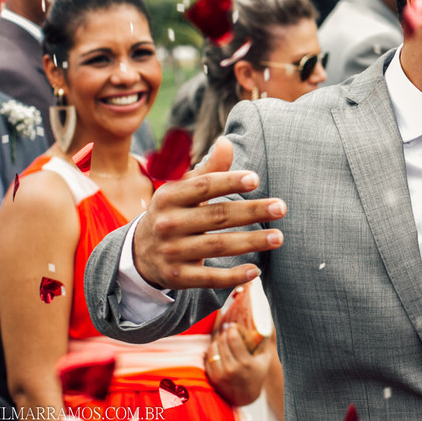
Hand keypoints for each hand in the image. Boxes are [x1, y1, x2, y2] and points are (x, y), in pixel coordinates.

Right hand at [133, 138, 285, 289]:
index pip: (203, 187)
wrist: (139, 252)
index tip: (256, 179)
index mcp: (170, 197)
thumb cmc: (174, 212)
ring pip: (218, 246)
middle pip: (217, 216)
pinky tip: (256, 271)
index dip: (229, 182)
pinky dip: (232, 276)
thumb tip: (226, 142)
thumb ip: (208, 170)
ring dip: (251, 242)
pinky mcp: (177, 277)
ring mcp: (172, 252)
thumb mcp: (183, 190)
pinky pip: (208, 277)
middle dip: (252, 211)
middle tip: (282, 207)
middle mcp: (169, 224)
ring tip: (278, 237)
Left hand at [206, 322, 273, 405]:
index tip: (233, 325)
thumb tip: (266, 325)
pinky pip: (208, 359)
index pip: (233, 339)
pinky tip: (217, 349)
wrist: (246, 397)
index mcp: (245, 363)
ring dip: (216, 341)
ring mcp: (220, 375)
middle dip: (224, 333)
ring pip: (213, 349)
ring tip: (222, 339)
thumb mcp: (265, 359)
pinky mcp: (212, 378)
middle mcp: (231, 369)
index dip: (231, 329)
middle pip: (222, 342)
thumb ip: (265, 343)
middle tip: (227, 329)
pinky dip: (211, 352)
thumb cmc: (257, 375)